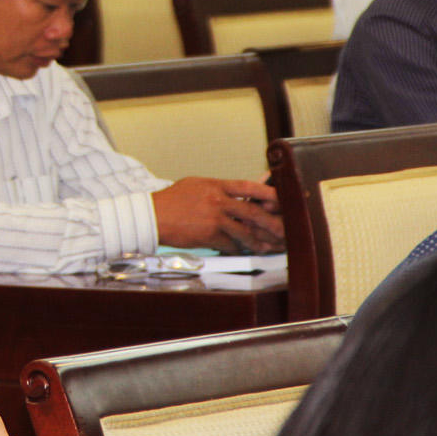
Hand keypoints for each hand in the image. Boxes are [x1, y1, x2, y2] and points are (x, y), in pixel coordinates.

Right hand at [152, 177, 283, 253]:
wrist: (152, 216)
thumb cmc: (172, 200)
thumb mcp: (197, 185)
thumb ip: (219, 188)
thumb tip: (242, 193)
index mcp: (215, 186)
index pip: (249, 186)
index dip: (269, 192)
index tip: (281, 199)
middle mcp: (217, 202)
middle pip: (253, 212)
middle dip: (272, 223)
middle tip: (284, 230)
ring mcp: (213, 220)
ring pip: (245, 233)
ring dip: (260, 242)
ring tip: (269, 246)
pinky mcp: (208, 237)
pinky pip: (231, 245)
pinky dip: (239, 248)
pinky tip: (244, 250)